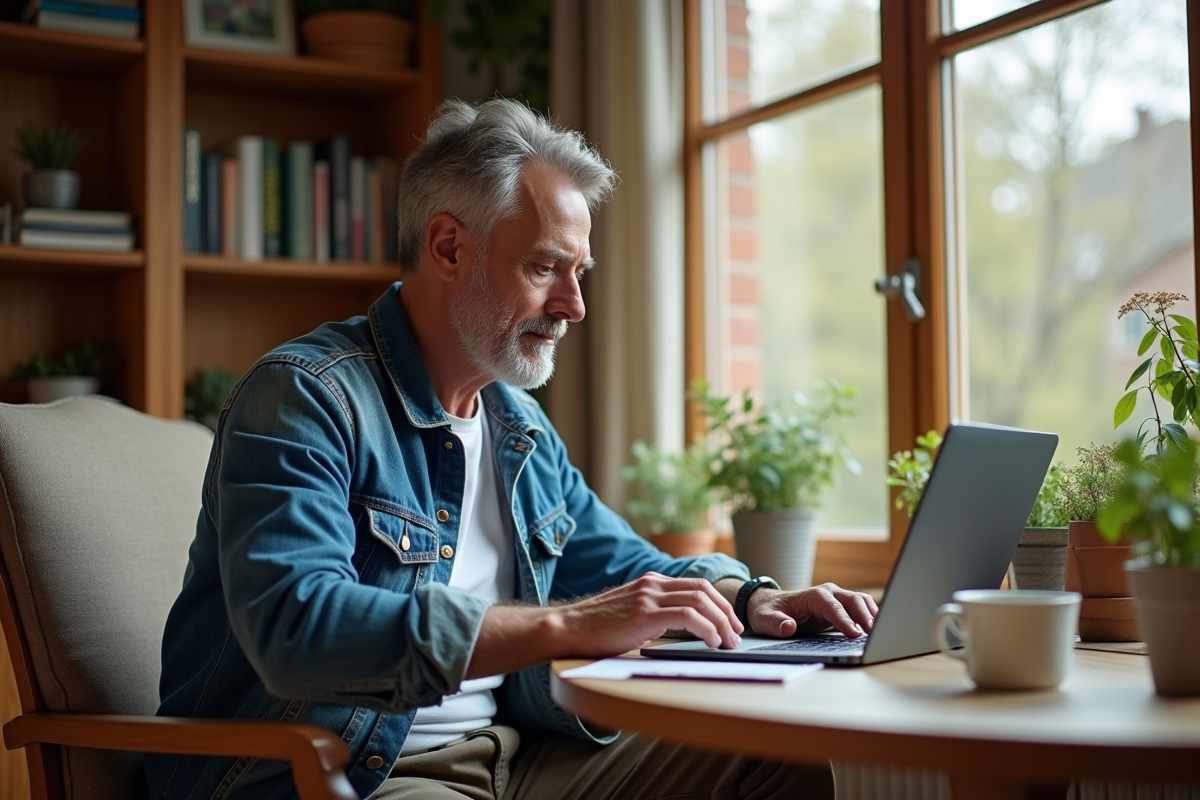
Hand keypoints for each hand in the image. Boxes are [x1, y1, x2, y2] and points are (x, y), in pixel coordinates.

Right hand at [554, 572, 744, 655]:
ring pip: (700, 601)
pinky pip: (688, 616)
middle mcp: (652, 584)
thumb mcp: (631, 614)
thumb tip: (680, 629)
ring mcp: (648, 596)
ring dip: (721, 623)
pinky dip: (706, 628)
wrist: (568, 628)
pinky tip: (710, 642)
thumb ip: (654, 614)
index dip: (719, 603)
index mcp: (650, 582)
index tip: (729, 623)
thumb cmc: (596, 629)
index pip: (696, 585)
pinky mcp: (645, 614)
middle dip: (726, 612)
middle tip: (736, 634)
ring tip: (727, 642)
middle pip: (703, 590)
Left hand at [747, 583, 878, 638]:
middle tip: (877, 635)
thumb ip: (775, 623)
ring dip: (874, 615)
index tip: (854, 634)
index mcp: (812, 595)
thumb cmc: (767, 611)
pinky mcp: (841, 609)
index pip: (832, 606)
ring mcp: (837, 600)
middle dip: (866, 616)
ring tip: (884, 633)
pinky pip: (861, 610)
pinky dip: (872, 618)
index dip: (844, 619)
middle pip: (853, 600)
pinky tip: (878, 632)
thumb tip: (788, 627)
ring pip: (862, 602)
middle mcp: (828, 594)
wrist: (769, 605)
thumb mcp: (763, 619)